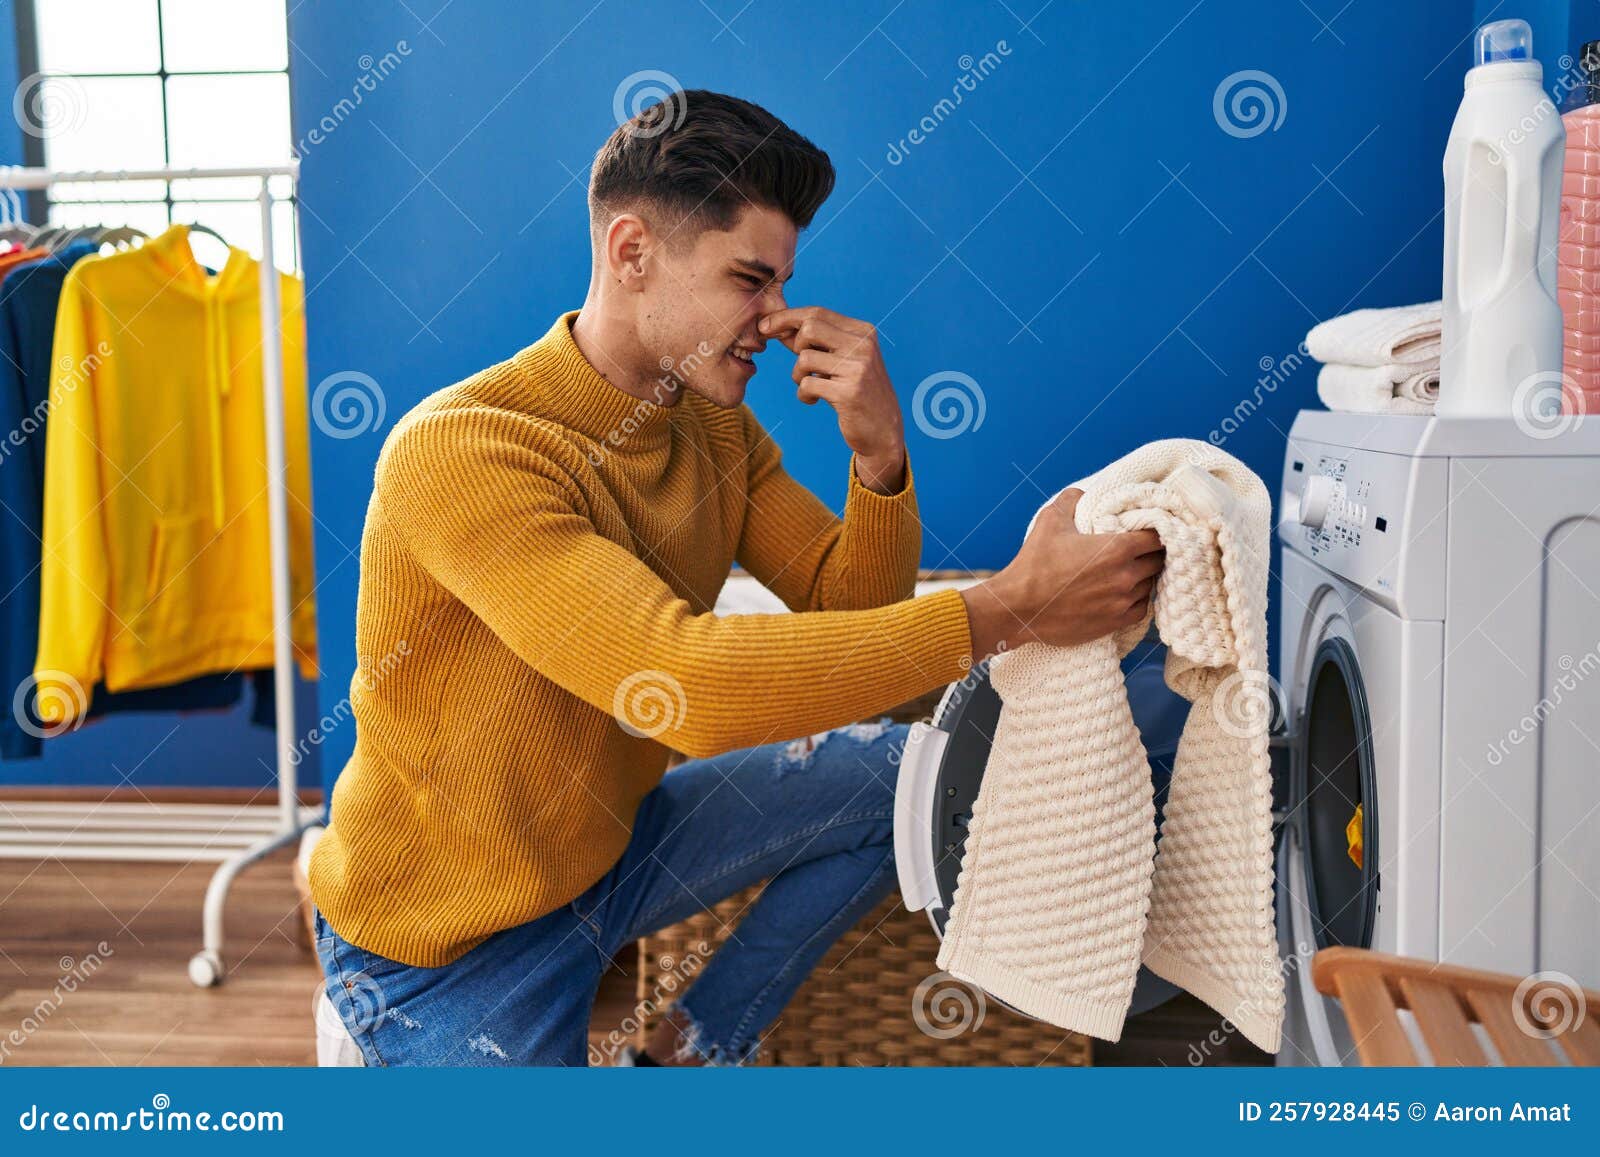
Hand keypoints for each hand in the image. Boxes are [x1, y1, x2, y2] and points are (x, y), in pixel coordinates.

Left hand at [759, 306, 904, 492]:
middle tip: (801, 364)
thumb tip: (775, 325)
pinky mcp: (849, 393)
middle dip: (794, 345)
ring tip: (809, 386)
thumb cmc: (855, 391)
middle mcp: (863, 345)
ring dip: (798, 375)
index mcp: (863, 332)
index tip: (764, 326)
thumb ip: (813, 342)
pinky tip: (812, 400)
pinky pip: (807, 384)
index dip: (786, 317)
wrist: (883, 429)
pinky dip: (803, 394)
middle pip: (809, 328)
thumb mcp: (839, 360)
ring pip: (805, 358)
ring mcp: (858, 368)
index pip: (817, 313)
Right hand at [960, 489, 1164, 660]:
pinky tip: (1126, 592)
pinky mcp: (1115, 622)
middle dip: (1154, 552)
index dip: (1157, 529)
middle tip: (1142, 548)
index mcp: (1117, 548)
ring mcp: (1122, 601)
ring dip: (1146, 576)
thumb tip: (1085, 493)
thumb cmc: (1034, 564)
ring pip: (1151, 585)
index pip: (1157, 536)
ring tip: (1132, 570)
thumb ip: (1073, 500)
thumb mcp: (1050, 520)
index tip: (1149, 528)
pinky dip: (1138, 599)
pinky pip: (1142, 609)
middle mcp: (1126, 576)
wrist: (1020, 609)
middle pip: (1159, 560)